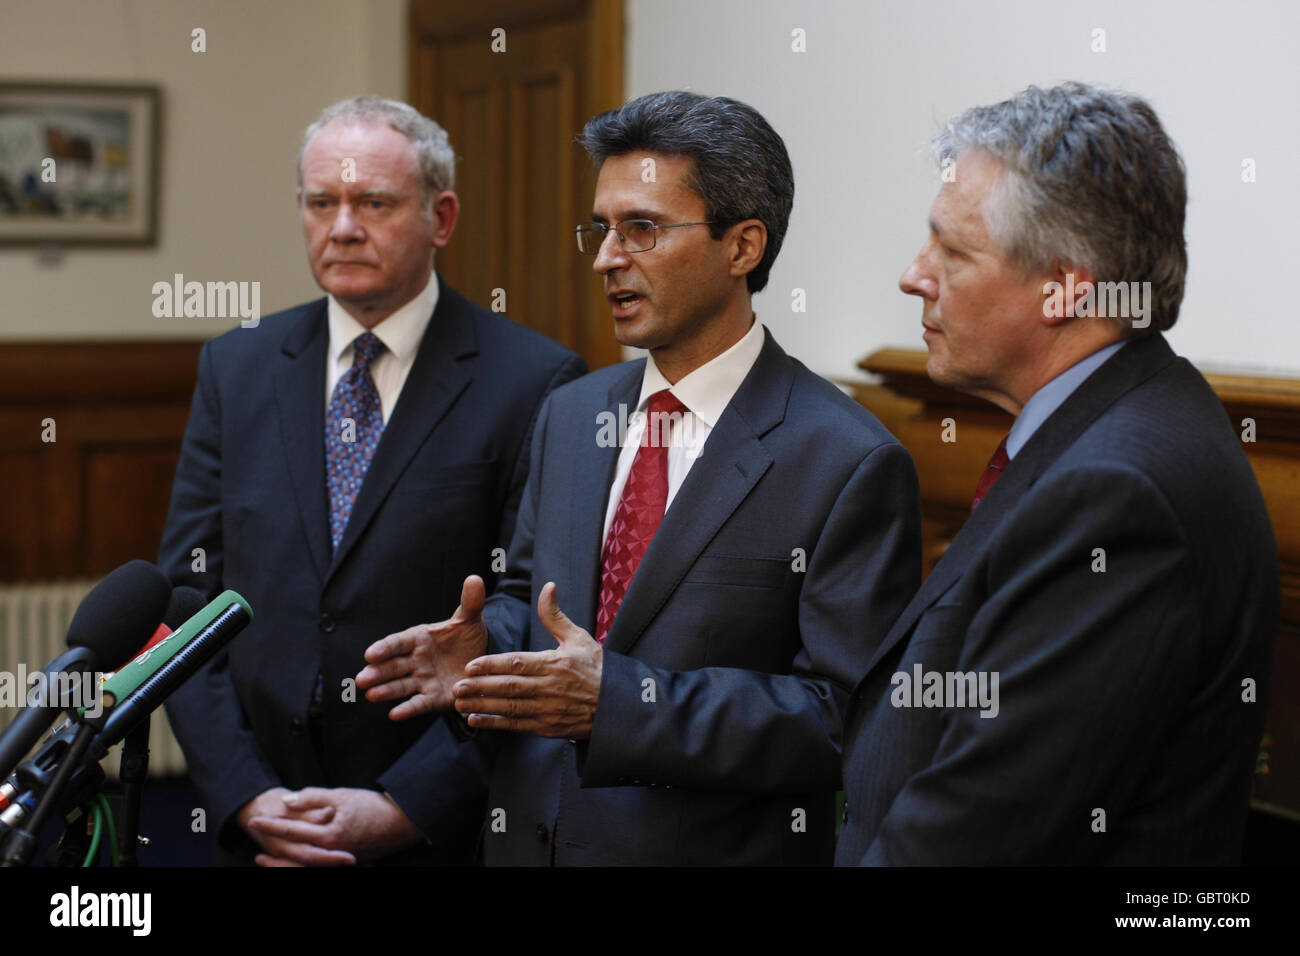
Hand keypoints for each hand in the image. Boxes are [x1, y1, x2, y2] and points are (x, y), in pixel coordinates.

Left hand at [244, 787, 422, 865]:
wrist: (403, 822)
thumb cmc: (374, 806)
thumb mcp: (342, 795)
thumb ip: (313, 797)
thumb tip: (287, 800)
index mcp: (329, 836)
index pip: (293, 830)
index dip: (272, 824)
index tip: (255, 819)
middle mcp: (331, 853)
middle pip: (293, 853)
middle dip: (272, 844)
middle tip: (255, 835)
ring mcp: (339, 860)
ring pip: (303, 864)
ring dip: (282, 861)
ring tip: (264, 857)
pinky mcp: (346, 862)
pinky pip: (317, 865)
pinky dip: (301, 863)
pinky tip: (295, 857)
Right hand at [357, 575, 489, 718]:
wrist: (481, 662)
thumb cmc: (468, 637)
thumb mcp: (470, 619)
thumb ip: (470, 602)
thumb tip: (475, 578)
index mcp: (419, 638)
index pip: (398, 642)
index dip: (384, 648)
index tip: (370, 654)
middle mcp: (416, 660)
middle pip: (392, 666)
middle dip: (377, 672)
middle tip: (362, 679)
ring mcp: (422, 680)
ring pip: (400, 685)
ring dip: (385, 690)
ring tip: (371, 695)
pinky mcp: (432, 698)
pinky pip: (418, 704)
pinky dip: (407, 709)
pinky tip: (394, 715)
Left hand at [453, 581, 601, 738]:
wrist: (616, 705)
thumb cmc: (596, 668)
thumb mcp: (578, 638)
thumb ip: (555, 616)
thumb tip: (548, 587)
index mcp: (555, 664)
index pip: (518, 663)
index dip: (493, 665)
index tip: (471, 665)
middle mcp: (550, 687)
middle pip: (510, 687)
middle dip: (481, 687)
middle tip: (457, 686)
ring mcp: (548, 709)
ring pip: (510, 708)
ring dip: (483, 706)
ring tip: (460, 703)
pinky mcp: (547, 727)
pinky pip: (516, 725)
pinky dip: (495, 723)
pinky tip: (475, 720)